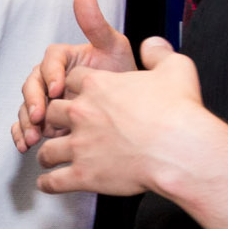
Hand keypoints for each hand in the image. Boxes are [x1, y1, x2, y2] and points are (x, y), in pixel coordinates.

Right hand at [14, 0, 134, 150]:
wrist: (129, 110)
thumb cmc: (122, 75)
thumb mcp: (113, 47)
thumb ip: (95, 25)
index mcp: (63, 58)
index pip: (49, 60)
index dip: (51, 74)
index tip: (57, 90)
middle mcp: (50, 77)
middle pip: (32, 85)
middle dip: (33, 102)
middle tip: (40, 117)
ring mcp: (45, 99)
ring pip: (26, 107)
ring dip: (25, 122)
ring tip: (33, 137)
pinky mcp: (42, 119)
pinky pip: (24, 124)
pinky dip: (20, 134)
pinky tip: (25, 144)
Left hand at [36, 38, 213, 196]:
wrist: (181, 150)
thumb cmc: (179, 113)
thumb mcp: (175, 68)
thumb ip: (159, 53)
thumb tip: (152, 45)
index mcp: (98, 86)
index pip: (71, 79)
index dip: (72, 86)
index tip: (74, 94)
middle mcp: (82, 113)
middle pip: (50, 111)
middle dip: (51, 119)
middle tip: (55, 126)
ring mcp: (80, 145)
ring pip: (47, 147)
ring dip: (47, 152)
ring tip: (48, 157)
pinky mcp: (83, 174)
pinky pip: (53, 180)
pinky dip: (48, 183)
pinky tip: (47, 183)